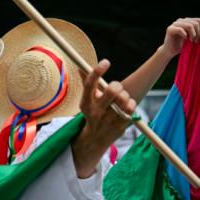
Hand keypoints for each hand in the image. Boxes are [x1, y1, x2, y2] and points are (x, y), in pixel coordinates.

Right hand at [72, 59, 135, 177]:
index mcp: (85, 103)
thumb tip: (80, 66)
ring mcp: (108, 120)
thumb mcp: (87, 100)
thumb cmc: (93, 113)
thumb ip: (86, 83)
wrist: (96, 138)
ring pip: (123, 98)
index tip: (106, 62)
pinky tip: (127, 105)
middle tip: (115, 88)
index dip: (97, 71)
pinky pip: (130, 107)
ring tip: (121, 98)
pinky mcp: (119, 126)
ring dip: (124, 94)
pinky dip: (131, 103)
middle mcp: (96, 112)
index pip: (89, 84)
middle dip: (116, 85)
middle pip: (111, 90)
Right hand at [160, 18, 199, 58]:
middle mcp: (181, 20)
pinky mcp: (170, 29)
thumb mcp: (192, 37)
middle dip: (198, 33)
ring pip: (189, 26)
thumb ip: (197, 32)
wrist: (170, 51)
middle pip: (195, 23)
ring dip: (193, 34)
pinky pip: (180, 30)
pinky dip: (184, 35)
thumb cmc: (182, 45)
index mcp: (187, 21)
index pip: (198, 20)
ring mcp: (174, 24)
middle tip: (196, 41)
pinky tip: (185, 39)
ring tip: (192, 40)